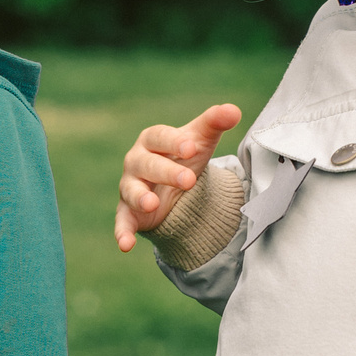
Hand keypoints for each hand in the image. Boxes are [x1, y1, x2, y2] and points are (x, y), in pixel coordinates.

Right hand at [114, 103, 240, 251]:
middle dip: (166, 171)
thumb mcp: (200, 140)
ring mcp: (131, 187)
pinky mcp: (129, 213)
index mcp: (152, 139)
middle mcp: (136, 161)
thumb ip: (215, 122)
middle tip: (189, 180)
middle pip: (147, 164)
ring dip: (139, 197)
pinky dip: (122, 233)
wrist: (177, 186)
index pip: (159, 136)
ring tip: (151, 203)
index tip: (191, 148)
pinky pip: (122, 222)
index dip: (173, 141)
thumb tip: (233, 110)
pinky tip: (126, 245)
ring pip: (131, 191)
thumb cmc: (185, 155)